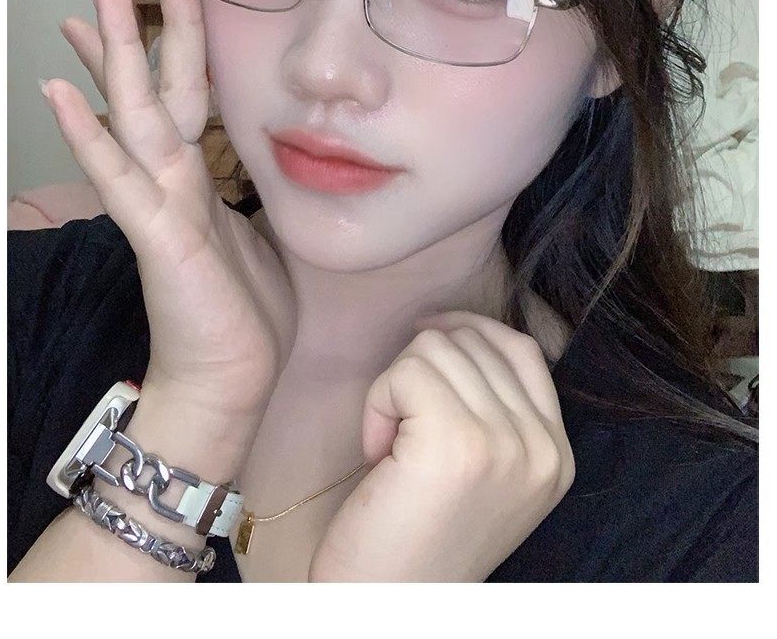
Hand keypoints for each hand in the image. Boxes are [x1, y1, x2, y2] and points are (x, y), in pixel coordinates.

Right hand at [46, 0, 296, 418]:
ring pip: (136, 114)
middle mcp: (174, 177)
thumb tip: (240, 165)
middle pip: (155, 86)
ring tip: (86, 2)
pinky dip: (90, 136)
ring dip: (114, 56)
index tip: (148, 1)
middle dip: (136, 27)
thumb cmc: (244, 310)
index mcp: (198, 175)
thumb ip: (240, 189)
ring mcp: (161, 202)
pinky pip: (120, 177)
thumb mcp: (254, 230)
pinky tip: (61, 94)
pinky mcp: (159, 234)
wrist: (230, 379)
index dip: (161, 46)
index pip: (178, 95)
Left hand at [307, 310, 574, 581]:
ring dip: (395, 389)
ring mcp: (506, 443)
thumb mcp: (484, 472)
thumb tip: (455, 327)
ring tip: (393, 448)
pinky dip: (378, 403)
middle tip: (404, 432)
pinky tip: (378, 452)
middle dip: (422, 370)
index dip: (468, 331)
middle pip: (473, 340)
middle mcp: (542, 449)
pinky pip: (406, 371)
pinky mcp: (457, 441)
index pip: (522, 348)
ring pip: (435, 347)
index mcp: (557, 455)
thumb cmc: (419, 538)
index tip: (424, 347)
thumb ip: (494, 407)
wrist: (389, 609)